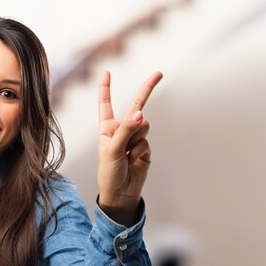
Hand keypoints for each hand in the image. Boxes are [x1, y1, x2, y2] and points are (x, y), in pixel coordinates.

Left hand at [97, 70, 162, 225]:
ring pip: (144, 126)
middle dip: (148, 89)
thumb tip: (141, 113)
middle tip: (159, 73)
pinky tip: (133, 162)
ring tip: (126, 155)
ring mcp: (135, 138)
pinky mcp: (145, 148)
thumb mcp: (112, 150)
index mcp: (107, 128)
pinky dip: (140, 151)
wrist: (120, 193)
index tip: (107, 72)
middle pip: (136, 105)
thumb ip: (125, 130)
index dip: (106, 88)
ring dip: (136, 139)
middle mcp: (121, 130)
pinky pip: (146, 141)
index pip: (106, 104)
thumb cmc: (109, 172)